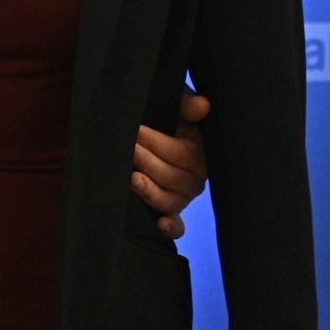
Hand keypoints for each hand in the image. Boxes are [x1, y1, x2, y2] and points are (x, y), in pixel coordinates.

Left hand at [131, 92, 210, 239]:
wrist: (154, 127)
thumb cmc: (168, 114)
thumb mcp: (176, 102)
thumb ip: (187, 103)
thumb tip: (201, 105)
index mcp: (201, 152)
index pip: (181, 153)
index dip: (157, 143)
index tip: (137, 130)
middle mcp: (195, 178)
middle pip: (170, 176)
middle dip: (146, 161)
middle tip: (128, 148)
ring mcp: (183, 197)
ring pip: (168, 200)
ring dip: (149, 191)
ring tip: (131, 178)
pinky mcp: (171, 211)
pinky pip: (177, 226)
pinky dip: (170, 227)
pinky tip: (160, 225)